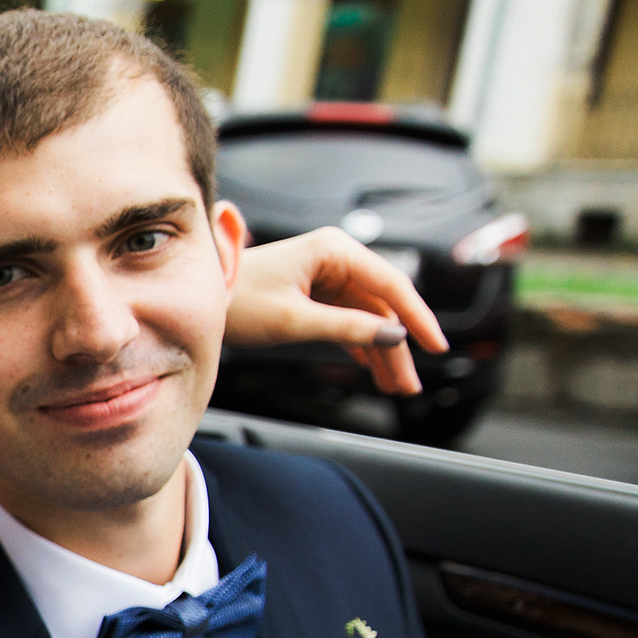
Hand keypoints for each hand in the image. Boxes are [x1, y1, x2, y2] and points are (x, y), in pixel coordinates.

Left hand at [225, 226, 448, 396]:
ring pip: (368, 317)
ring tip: (395, 386)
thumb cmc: (238, 299)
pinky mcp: (316, 295)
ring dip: (381, 351)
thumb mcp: (295, 319)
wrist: (202, 297)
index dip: (417, 318)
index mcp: (334, 250)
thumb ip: (347, 327)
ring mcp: (327, 277)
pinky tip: (374, 369)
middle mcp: (336, 258)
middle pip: (382, 305)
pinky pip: (350, 321)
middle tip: (410, 384)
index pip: (391, 284)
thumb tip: (393, 336)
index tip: (436, 346)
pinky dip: (361, 345)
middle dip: (398, 346)